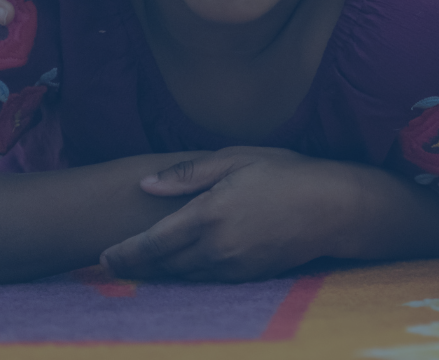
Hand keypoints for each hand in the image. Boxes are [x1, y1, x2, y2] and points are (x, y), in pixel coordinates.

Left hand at [101, 148, 355, 281]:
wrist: (334, 207)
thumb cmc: (287, 174)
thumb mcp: (236, 159)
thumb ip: (187, 174)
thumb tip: (145, 185)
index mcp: (208, 215)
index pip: (152, 244)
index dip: (124, 255)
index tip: (104, 258)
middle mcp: (216, 247)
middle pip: (163, 266)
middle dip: (136, 266)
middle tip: (114, 263)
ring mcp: (233, 266)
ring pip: (184, 276)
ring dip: (162, 272)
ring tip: (145, 264)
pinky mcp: (248, 277)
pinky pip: (208, 279)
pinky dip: (190, 273)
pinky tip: (184, 264)